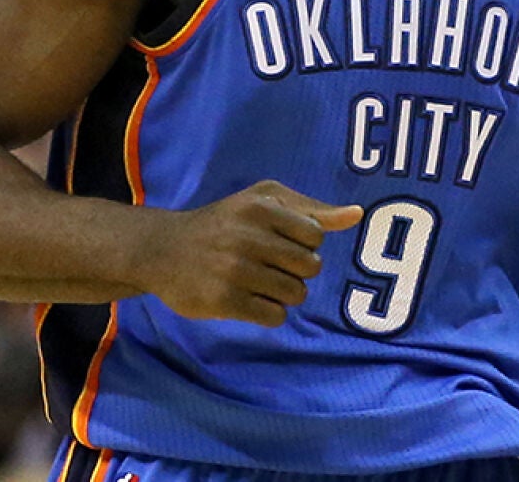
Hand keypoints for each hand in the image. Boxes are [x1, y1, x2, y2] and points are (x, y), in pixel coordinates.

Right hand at [135, 180, 361, 325]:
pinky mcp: (223, 301)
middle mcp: (247, 237)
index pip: (316, 235)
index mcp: (260, 208)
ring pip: (296, 294)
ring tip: (262, 284)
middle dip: (297, 270)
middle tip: (272, 266)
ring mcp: (234, 270)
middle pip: (310, 266)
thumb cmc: (224, 222)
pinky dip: (270, 313)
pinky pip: (274, 317)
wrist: (161, 250)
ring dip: (285, 294)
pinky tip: (251, 301)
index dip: (305, 244)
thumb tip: (357, 215)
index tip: (282, 243)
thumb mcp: (265, 201)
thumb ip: (312, 209)